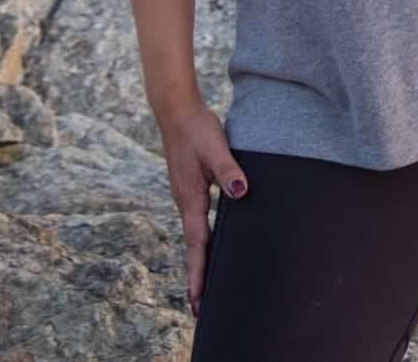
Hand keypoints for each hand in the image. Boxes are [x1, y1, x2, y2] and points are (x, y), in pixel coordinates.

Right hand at [156, 95, 249, 317]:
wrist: (176, 110)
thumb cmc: (197, 128)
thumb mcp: (215, 147)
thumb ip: (229, 170)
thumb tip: (241, 192)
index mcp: (191, 198)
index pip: (197, 243)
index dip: (198, 272)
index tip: (196, 299)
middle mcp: (186, 202)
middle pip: (194, 246)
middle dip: (197, 276)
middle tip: (199, 307)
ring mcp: (186, 196)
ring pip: (195, 235)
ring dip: (200, 259)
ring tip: (205, 285)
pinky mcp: (190, 188)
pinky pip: (197, 221)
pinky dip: (202, 239)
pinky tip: (210, 243)